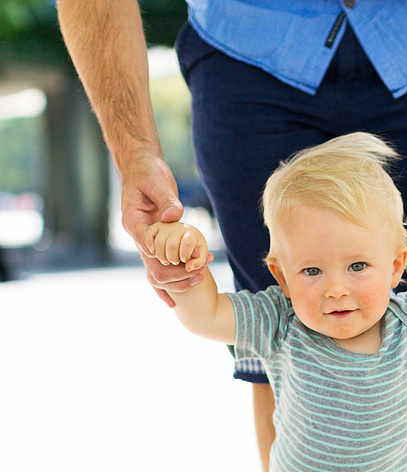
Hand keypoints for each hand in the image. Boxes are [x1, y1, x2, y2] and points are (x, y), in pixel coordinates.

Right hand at [121, 152, 209, 305]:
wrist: (141, 167)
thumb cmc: (148, 172)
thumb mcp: (157, 182)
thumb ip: (166, 200)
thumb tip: (174, 217)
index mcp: (134, 222)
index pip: (148, 248)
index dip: (168, 258)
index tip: (189, 261)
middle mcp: (138, 235)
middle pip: (153, 265)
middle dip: (177, 272)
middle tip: (201, 271)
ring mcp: (146, 239)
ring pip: (156, 270)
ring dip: (178, 277)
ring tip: (201, 278)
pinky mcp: (156, 240)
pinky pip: (159, 264)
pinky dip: (168, 280)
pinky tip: (173, 300)